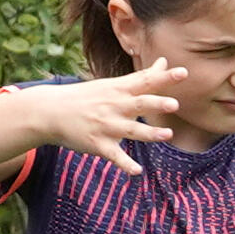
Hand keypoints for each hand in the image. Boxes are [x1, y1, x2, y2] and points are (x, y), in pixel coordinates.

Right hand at [6, 70, 185, 160]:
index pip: (145, 81)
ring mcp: (106, 126)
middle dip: (156, 104)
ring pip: (132, 130)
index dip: (164, 77)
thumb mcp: (114, 84)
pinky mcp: (98, 144)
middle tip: (175, 104)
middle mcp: (115, 107)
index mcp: (119, 90)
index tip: (183, 72)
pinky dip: (125, 164)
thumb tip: (165, 62)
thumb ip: (143, 77)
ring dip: (150, 133)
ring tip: (168, 135)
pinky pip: (114, 156)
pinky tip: (137, 171)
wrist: (50, 111)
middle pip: (139, 104)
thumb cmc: (87, 97)